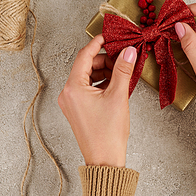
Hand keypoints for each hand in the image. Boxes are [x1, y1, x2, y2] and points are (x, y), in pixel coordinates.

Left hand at [58, 35, 136, 166]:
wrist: (104, 159)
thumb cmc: (108, 133)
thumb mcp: (118, 96)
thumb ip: (123, 69)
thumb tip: (128, 51)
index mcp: (73, 88)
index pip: (84, 56)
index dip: (97, 43)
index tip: (108, 36)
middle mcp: (67, 93)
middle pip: (85, 66)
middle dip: (104, 60)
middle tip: (122, 57)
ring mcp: (71, 102)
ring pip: (87, 77)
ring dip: (104, 71)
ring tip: (121, 72)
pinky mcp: (77, 109)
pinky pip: (87, 88)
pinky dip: (101, 83)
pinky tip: (116, 84)